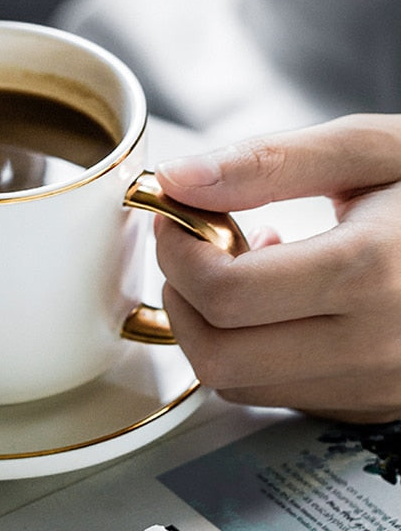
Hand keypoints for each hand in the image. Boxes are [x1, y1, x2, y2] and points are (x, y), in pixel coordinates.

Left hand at [154, 113, 400, 423]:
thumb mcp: (367, 150)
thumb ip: (267, 163)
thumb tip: (178, 179)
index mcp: (369, 272)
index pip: (223, 291)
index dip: (176, 249)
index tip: (176, 214)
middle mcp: (374, 346)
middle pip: (219, 352)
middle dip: (182, 292)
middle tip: (194, 243)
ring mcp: (376, 385)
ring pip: (239, 382)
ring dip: (210, 323)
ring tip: (241, 265)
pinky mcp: (372, 402)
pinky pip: (275, 393)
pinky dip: (248, 349)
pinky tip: (276, 299)